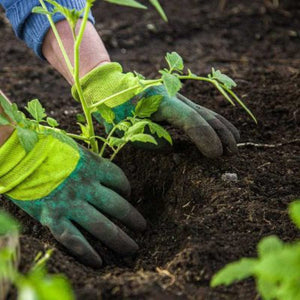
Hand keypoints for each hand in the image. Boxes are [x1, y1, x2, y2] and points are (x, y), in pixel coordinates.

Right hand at [1, 131, 145, 267]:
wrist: (14, 153)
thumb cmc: (44, 147)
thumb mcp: (73, 149)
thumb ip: (89, 162)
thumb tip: (101, 173)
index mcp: (92, 165)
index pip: (119, 180)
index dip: (126, 188)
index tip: (126, 194)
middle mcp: (86, 185)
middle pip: (117, 206)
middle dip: (132, 219)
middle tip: (142, 228)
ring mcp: (70, 203)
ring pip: (102, 226)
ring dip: (119, 239)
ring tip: (132, 249)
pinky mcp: (52, 217)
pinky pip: (74, 240)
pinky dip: (87, 253)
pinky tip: (99, 262)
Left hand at [72, 63, 239, 157]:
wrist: (112, 87)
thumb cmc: (116, 111)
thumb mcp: (126, 129)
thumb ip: (151, 140)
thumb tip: (172, 147)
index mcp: (161, 102)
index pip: (190, 121)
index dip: (205, 137)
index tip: (215, 155)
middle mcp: (174, 96)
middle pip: (204, 114)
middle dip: (221, 133)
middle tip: (232, 152)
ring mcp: (177, 97)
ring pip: (205, 111)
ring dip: (222, 127)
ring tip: (235, 142)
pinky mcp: (177, 101)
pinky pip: (199, 112)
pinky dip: (213, 122)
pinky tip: (222, 130)